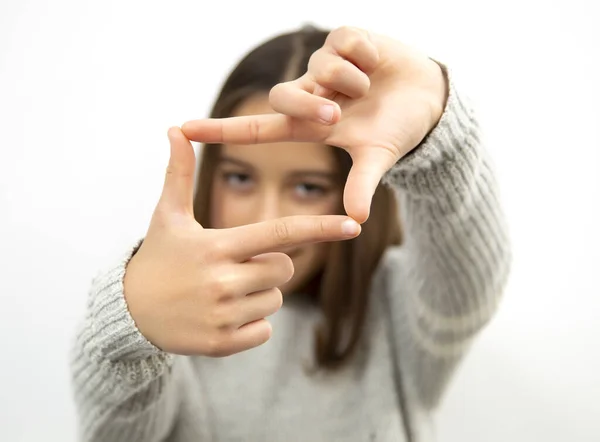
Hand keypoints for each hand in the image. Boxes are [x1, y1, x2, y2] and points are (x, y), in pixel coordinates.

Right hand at [124, 128, 360, 356]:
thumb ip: (178, 174)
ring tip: (222, 292)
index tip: (353, 225)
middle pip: (284, 269)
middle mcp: (223, 282)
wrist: (129, 312)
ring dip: (258, 294)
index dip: (319, 228)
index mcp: (217, 246)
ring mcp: (223, 315)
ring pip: (274, 300)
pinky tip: (220, 316)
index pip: (279, 233)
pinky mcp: (221, 344)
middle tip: (235, 266)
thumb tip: (174, 128)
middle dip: (270, 265)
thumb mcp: (166, 216)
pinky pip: (264, 331)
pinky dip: (250, 324)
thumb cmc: (156, 258)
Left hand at [181, 26, 446, 222]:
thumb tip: (357, 219)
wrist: (428, 99)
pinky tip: (377, 63)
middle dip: (312, 105)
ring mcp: (325, 66)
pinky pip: (344, 42)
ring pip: (321, 67)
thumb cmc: (397, 129)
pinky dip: (366, 55)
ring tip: (370, 87)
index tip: (184, 130)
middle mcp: (310, 94)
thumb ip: (363, 184)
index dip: (221, 130)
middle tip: (341, 113)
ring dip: (351, 81)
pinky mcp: (344, 38)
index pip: (258, 127)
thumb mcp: (378, 157)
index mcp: (310, 125)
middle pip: (284, 95)